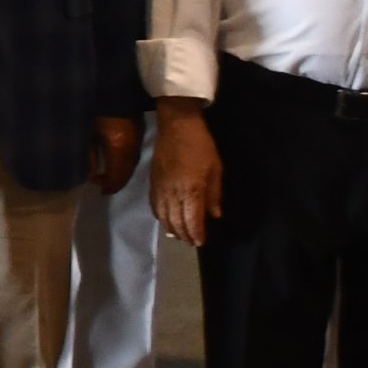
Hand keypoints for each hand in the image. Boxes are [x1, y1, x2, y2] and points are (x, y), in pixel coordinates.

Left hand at [88, 115, 142, 197]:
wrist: (119, 98)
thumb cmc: (100, 117)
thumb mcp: (92, 138)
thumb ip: (92, 158)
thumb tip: (92, 175)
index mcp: (117, 150)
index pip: (115, 176)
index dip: (108, 186)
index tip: (100, 190)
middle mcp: (130, 152)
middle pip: (125, 175)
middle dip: (114, 184)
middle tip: (104, 188)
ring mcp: (137, 147)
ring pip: (130, 170)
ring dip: (120, 177)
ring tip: (109, 180)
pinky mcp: (140, 141)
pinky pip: (133, 162)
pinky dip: (126, 169)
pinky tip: (118, 169)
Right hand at [150, 104, 221, 247]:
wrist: (176, 125)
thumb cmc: (201, 145)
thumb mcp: (216, 169)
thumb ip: (214, 194)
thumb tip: (215, 215)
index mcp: (191, 190)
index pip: (192, 221)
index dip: (197, 234)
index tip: (202, 242)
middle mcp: (173, 194)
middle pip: (176, 222)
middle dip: (185, 235)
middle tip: (192, 242)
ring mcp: (160, 189)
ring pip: (163, 217)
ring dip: (172, 229)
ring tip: (180, 235)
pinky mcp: (152, 183)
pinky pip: (154, 206)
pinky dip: (160, 217)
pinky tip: (165, 219)